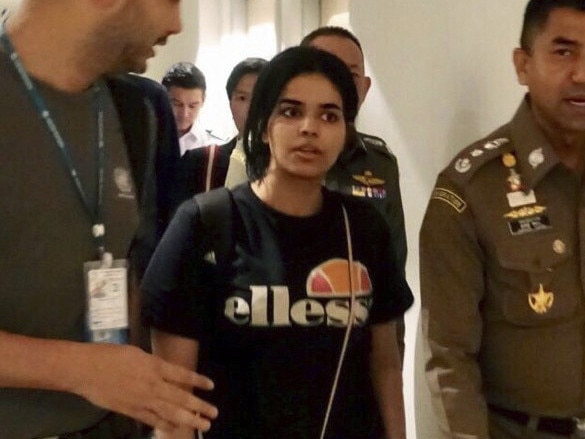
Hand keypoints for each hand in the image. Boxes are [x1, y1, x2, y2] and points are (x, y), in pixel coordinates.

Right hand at [72, 344, 217, 431]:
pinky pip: (152, 420)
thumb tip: (163, 372)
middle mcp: (153, 384)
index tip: (211, 386)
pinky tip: (176, 429)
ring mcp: (142, 399)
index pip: (182, 375)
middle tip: (214, 414)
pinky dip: (165, 425)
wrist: (86, 369)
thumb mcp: (137, 353)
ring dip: (189, 419)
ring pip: (171, 412)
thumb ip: (153, 364)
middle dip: (199, 406)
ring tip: (203, 425)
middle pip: (181, 397)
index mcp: (155, 366)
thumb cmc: (110, 355)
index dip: (198, 381)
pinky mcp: (131, 411)